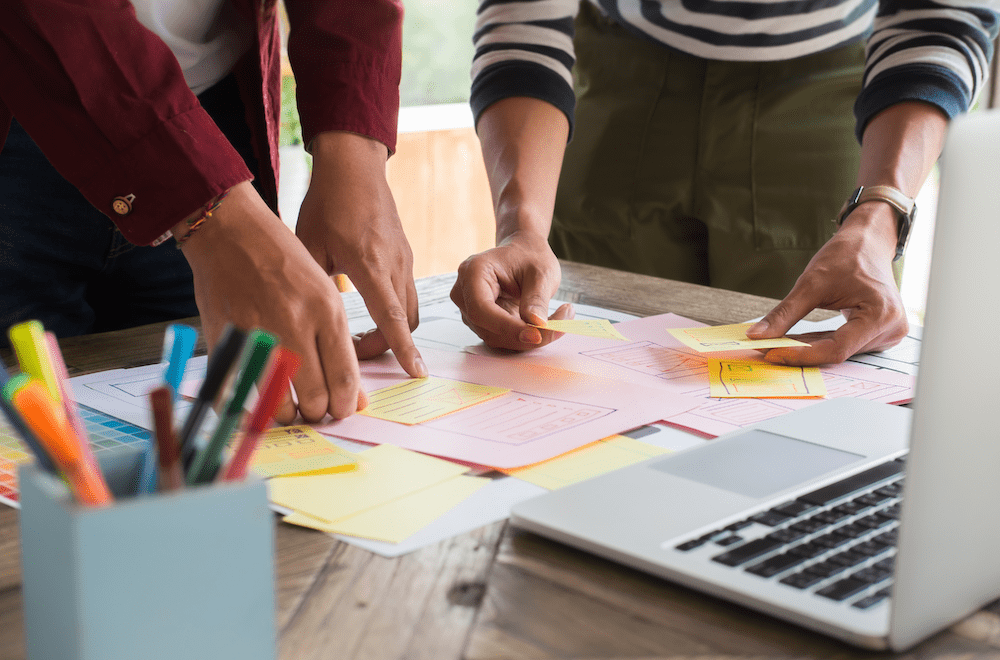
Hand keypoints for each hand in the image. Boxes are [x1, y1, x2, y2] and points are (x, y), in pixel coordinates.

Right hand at [177, 181, 364, 423]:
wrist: (230, 232)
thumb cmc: (282, 261)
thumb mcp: (323, 293)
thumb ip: (338, 345)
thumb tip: (353, 395)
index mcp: (326, 310)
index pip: (344, 378)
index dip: (346, 404)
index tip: (343, 410)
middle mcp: (294, 324)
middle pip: (315, 397)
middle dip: (318, 413)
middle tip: (315, 411)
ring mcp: (258, 334)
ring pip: (278, 403)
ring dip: (286, 415)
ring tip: (288, 409)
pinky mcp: (225, 339)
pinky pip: (237, 393)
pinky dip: (246, 408)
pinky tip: (255, 405)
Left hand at [295, 131, 425, 376]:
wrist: (354, 166)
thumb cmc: (327, 202)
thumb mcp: (309, 245)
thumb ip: (313, 285)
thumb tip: (305, 322)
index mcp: (370, 264)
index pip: (392, 318)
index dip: (403, 349)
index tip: (416, 372)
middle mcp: (395, 265)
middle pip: (406, 322)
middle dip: (386, 346)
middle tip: (354, 353)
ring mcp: (405, 259)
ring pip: (410, 309)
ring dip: (392, 329)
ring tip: (359, 333)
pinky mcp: (406, 255)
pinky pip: (407, 292)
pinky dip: (394, 310)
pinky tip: (368, 307)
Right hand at [451, 231, 570, 349]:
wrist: (522, 253)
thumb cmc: (529, 256)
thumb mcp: (541, 272)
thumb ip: (537, 298)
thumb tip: (536, 325)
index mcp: (473, 273)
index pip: (482, 309)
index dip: (507, 327)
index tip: (537, 334)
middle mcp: (464, 293)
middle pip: (488, 328)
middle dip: (524, 335)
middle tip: (560, 327)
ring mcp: (470, 309)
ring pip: (496, 337)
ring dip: (527, 337)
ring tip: (558, 319)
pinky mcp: (481, 321)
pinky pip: (501, 337)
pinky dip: (524, 336)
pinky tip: (543, 323)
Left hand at [746, 205, 907, 364]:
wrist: (868, 243)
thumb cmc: (847, 255)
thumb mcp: (811, 283)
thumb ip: (784, 314)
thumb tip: (756, 336)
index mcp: (881, 315)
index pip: (836, 349)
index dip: (801, 354)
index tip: (771, 353)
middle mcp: (891, 329)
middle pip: (837, 352)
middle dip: (800, 351)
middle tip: (765, 349)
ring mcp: (888, 334)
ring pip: (839, 351)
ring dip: (808, 349)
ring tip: (778, 343)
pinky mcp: (879, 334)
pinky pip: (844, 345)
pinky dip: (819, 343)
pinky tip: (797, 340)